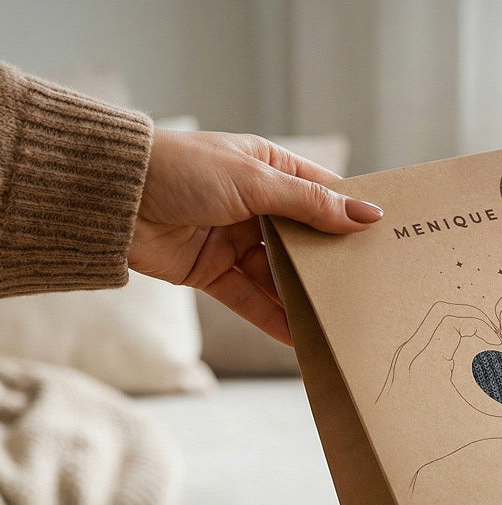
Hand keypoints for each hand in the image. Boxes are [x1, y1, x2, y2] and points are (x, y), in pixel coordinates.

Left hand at [129, 128, 382, 341]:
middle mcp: (255, 204)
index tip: (386, 238)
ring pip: (278, 273)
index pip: (321, 194)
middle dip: (330, 262)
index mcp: (269, 168)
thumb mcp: (255, 181)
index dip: (351, 215)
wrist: (113, 196)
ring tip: (337, 317)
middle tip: (369, 286)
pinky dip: (271, 317)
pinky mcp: (211, 272)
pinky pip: (249, 298)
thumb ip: (309, 205)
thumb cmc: (183, 169)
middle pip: (303, 239)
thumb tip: (366, 215)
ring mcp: (233, 240)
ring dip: (302, 295)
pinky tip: (298, 336)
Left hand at [377, 302, 501, 481]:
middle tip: (491, 332)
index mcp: (426, 363)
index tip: (496, 337)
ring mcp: (403, 357)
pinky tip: (461, 352)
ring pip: (431, 319)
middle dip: (471, 316)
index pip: (452, 320)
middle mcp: (411, 354)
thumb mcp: (471, 430)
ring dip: (458, 322)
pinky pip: (425, 332)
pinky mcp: (402, 362)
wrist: (392, 456)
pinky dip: (445, 332)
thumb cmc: (427, 442)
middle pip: (442, 311)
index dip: (479, 322)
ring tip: (479, 338)